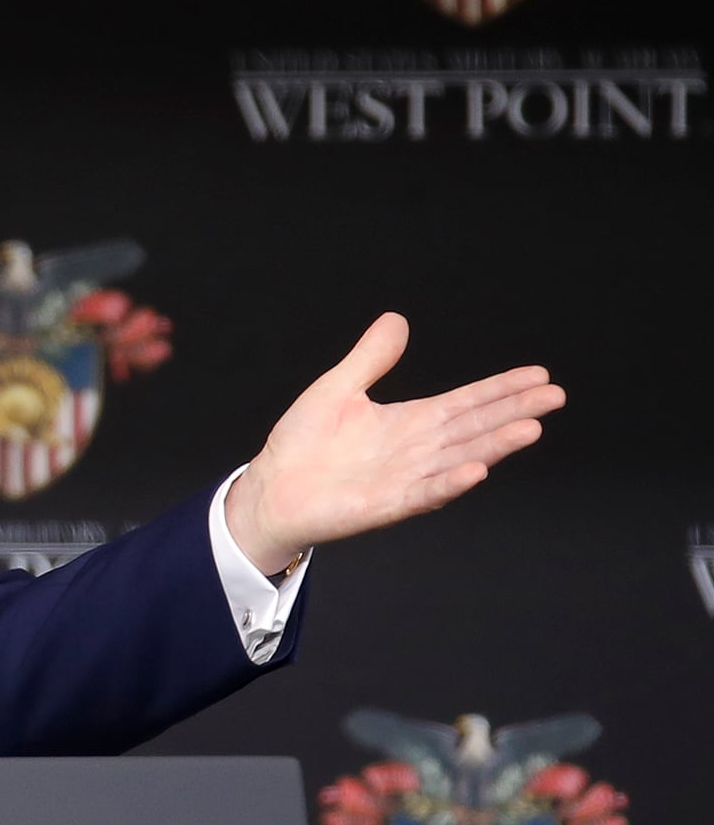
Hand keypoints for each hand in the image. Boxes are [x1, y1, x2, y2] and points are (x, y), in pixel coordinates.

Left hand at [224, 313, 564, 574]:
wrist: (271, 490)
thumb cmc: (302, 444)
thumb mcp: (337, 389)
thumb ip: (370, 359)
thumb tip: (397, 319)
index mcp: (409, 423)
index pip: (465, 403)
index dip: (501, 389)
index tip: (539, 375)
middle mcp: (416, 451)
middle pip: (474, 428)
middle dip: (513, 413)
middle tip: (554, 396)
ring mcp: (404, 480)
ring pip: (459, 460)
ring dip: (494, 447)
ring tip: (529, 429)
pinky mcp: (384, 505)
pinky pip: (423, 494)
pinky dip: (449, 483)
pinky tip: (476, 471)